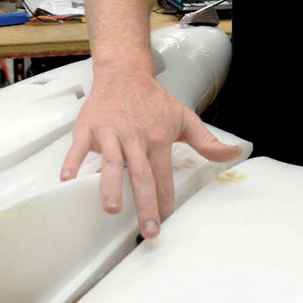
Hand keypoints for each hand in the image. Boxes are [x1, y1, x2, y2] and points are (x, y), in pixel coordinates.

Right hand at [60, 73, 243, 238]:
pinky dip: (73, 162)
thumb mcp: (185, 119)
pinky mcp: (89, 127)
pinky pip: (79, 147)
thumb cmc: (153, 101)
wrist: (124, 73)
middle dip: (145, 204)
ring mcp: (111, 132)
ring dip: (111, 185)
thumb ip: (207, 142)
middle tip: (147, 230)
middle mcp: (135, 136)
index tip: (166, 221)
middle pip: (141, 174)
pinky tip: (67, 180)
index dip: (165, 200)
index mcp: (159, 137)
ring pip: (112, 161)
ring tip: (110, 208)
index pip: (164, 175)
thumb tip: (234, 154)